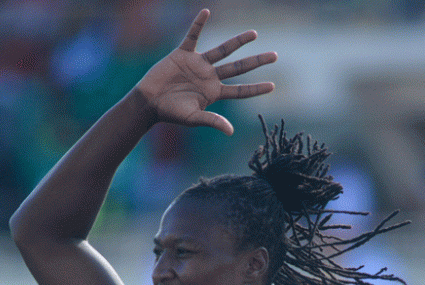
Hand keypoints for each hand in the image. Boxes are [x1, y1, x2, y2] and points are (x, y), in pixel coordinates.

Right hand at [137, 9, 276, 135]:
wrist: (148, 101)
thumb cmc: (170, 113)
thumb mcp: (193, 118)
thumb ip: (212, 121)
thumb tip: (230, 132)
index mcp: (214, 92)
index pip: (240, 90)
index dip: (256, 88)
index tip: (273, 86)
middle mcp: (209, 76)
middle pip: (238, 67)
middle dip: (256, 61)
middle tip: (275, 56)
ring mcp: (198, 64)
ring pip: (223, 50)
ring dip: (238, 41)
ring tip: (255, 34)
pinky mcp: (183, 54)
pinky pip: (192, 36)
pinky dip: (198, 24)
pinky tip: (206, 12)